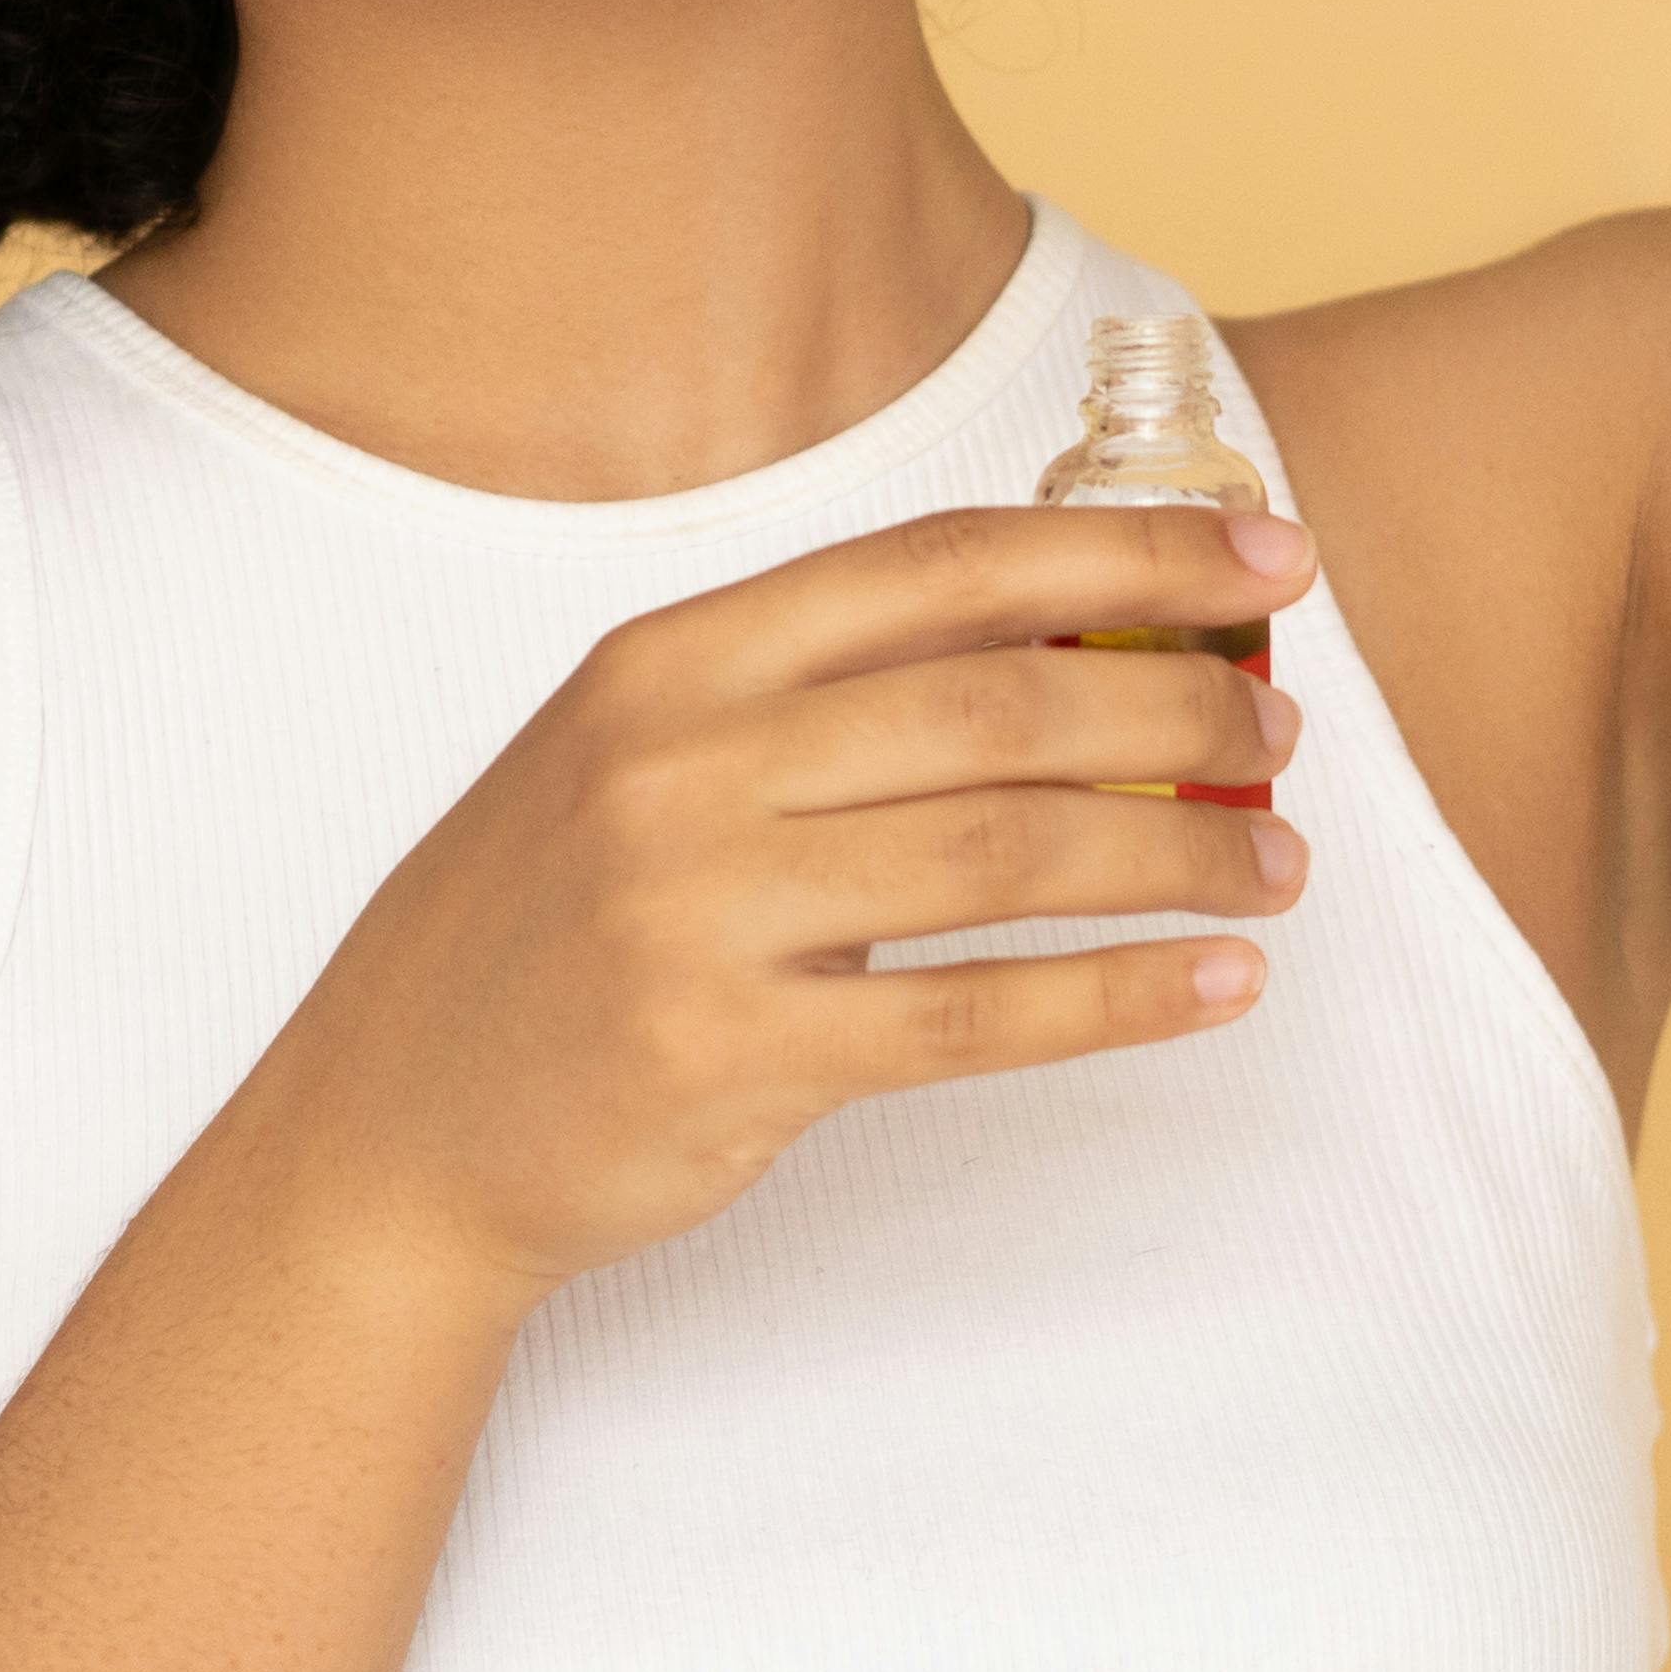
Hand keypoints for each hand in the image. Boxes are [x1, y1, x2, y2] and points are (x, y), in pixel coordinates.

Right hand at [246, 505, 1315, 1305]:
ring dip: (1177, 854)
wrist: (391, 1123)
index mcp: (674, 657)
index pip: (939, 566)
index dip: (1124, 548)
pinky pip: (969, 1019)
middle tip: (1279, 734)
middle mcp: (679, 762)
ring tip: (1276, 864)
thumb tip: (1073, 635)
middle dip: (1177, 706)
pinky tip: (1214, 987)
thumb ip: (820, 692)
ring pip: (1005, 855)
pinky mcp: (727, 1055)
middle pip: (997, 704)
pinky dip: (1116, 999)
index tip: (1266, 557)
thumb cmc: (551, 925)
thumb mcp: (645, 755)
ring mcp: (697, 909)